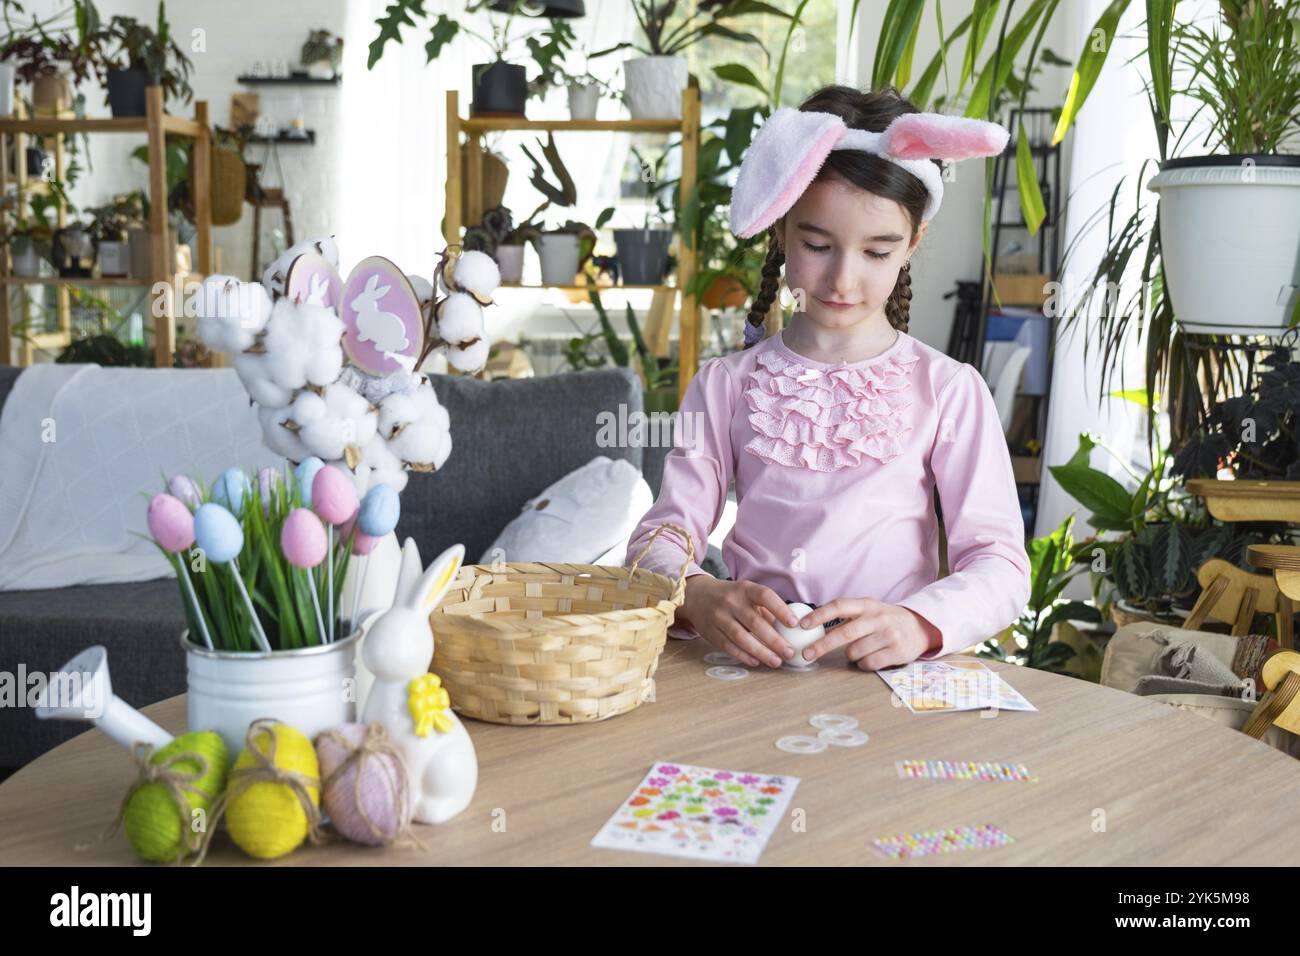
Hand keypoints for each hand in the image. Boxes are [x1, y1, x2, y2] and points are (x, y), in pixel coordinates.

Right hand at [680, 575, 799, 668]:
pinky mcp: (710, 632)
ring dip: (760, 652)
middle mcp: (730, 602)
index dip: (780, 609)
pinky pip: (728, 646)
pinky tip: (756, 661)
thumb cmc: (731, 596)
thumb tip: (789, 629)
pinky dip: (743, 655)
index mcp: (744, 589)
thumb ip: (765, 609)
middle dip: (774, 640)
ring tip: (776, 661)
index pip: (765, 596)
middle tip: (789, 652)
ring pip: (741, 637)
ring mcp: (718, 617)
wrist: (697, 596)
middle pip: (754, 622)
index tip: (794, 624)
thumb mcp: (747, 594)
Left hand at [796, 598, 942, 670]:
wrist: (920, 627)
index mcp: (867, 605)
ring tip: (859, 650)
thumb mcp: (869, 611)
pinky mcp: (897, 652)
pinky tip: (870, 658)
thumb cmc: (885, 620)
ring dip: (850, 656)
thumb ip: (846, 617)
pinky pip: (868, 664)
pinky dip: (863, 664)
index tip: (802, 625)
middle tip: (807, 654)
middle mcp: (878, 618)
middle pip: (844, 633)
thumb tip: (811, 627)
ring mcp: (889, 635)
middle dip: (822, 645)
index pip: (839, 606)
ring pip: (855, 652)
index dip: (819, 615)